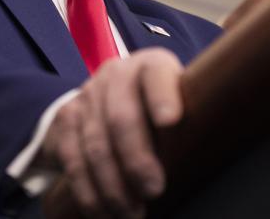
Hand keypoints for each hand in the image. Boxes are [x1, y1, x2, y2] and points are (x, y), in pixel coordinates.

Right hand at [39, 48, 182, 217]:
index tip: (170, 120)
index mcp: (152, 66)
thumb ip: (189, 122)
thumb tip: (203, 160)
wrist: (110, 99)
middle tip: (154, 190)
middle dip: (136, 158)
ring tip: (132, 213)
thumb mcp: (180, 104)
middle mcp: (116, 74)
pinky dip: (88, 191)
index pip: (156, 75)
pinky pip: (72, 159)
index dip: (161, 96)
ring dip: (113, 185)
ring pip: (95, 144)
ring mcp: (88, 94)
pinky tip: (104, 212)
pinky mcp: (66, 117)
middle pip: (121, 117)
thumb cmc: (160, 111)